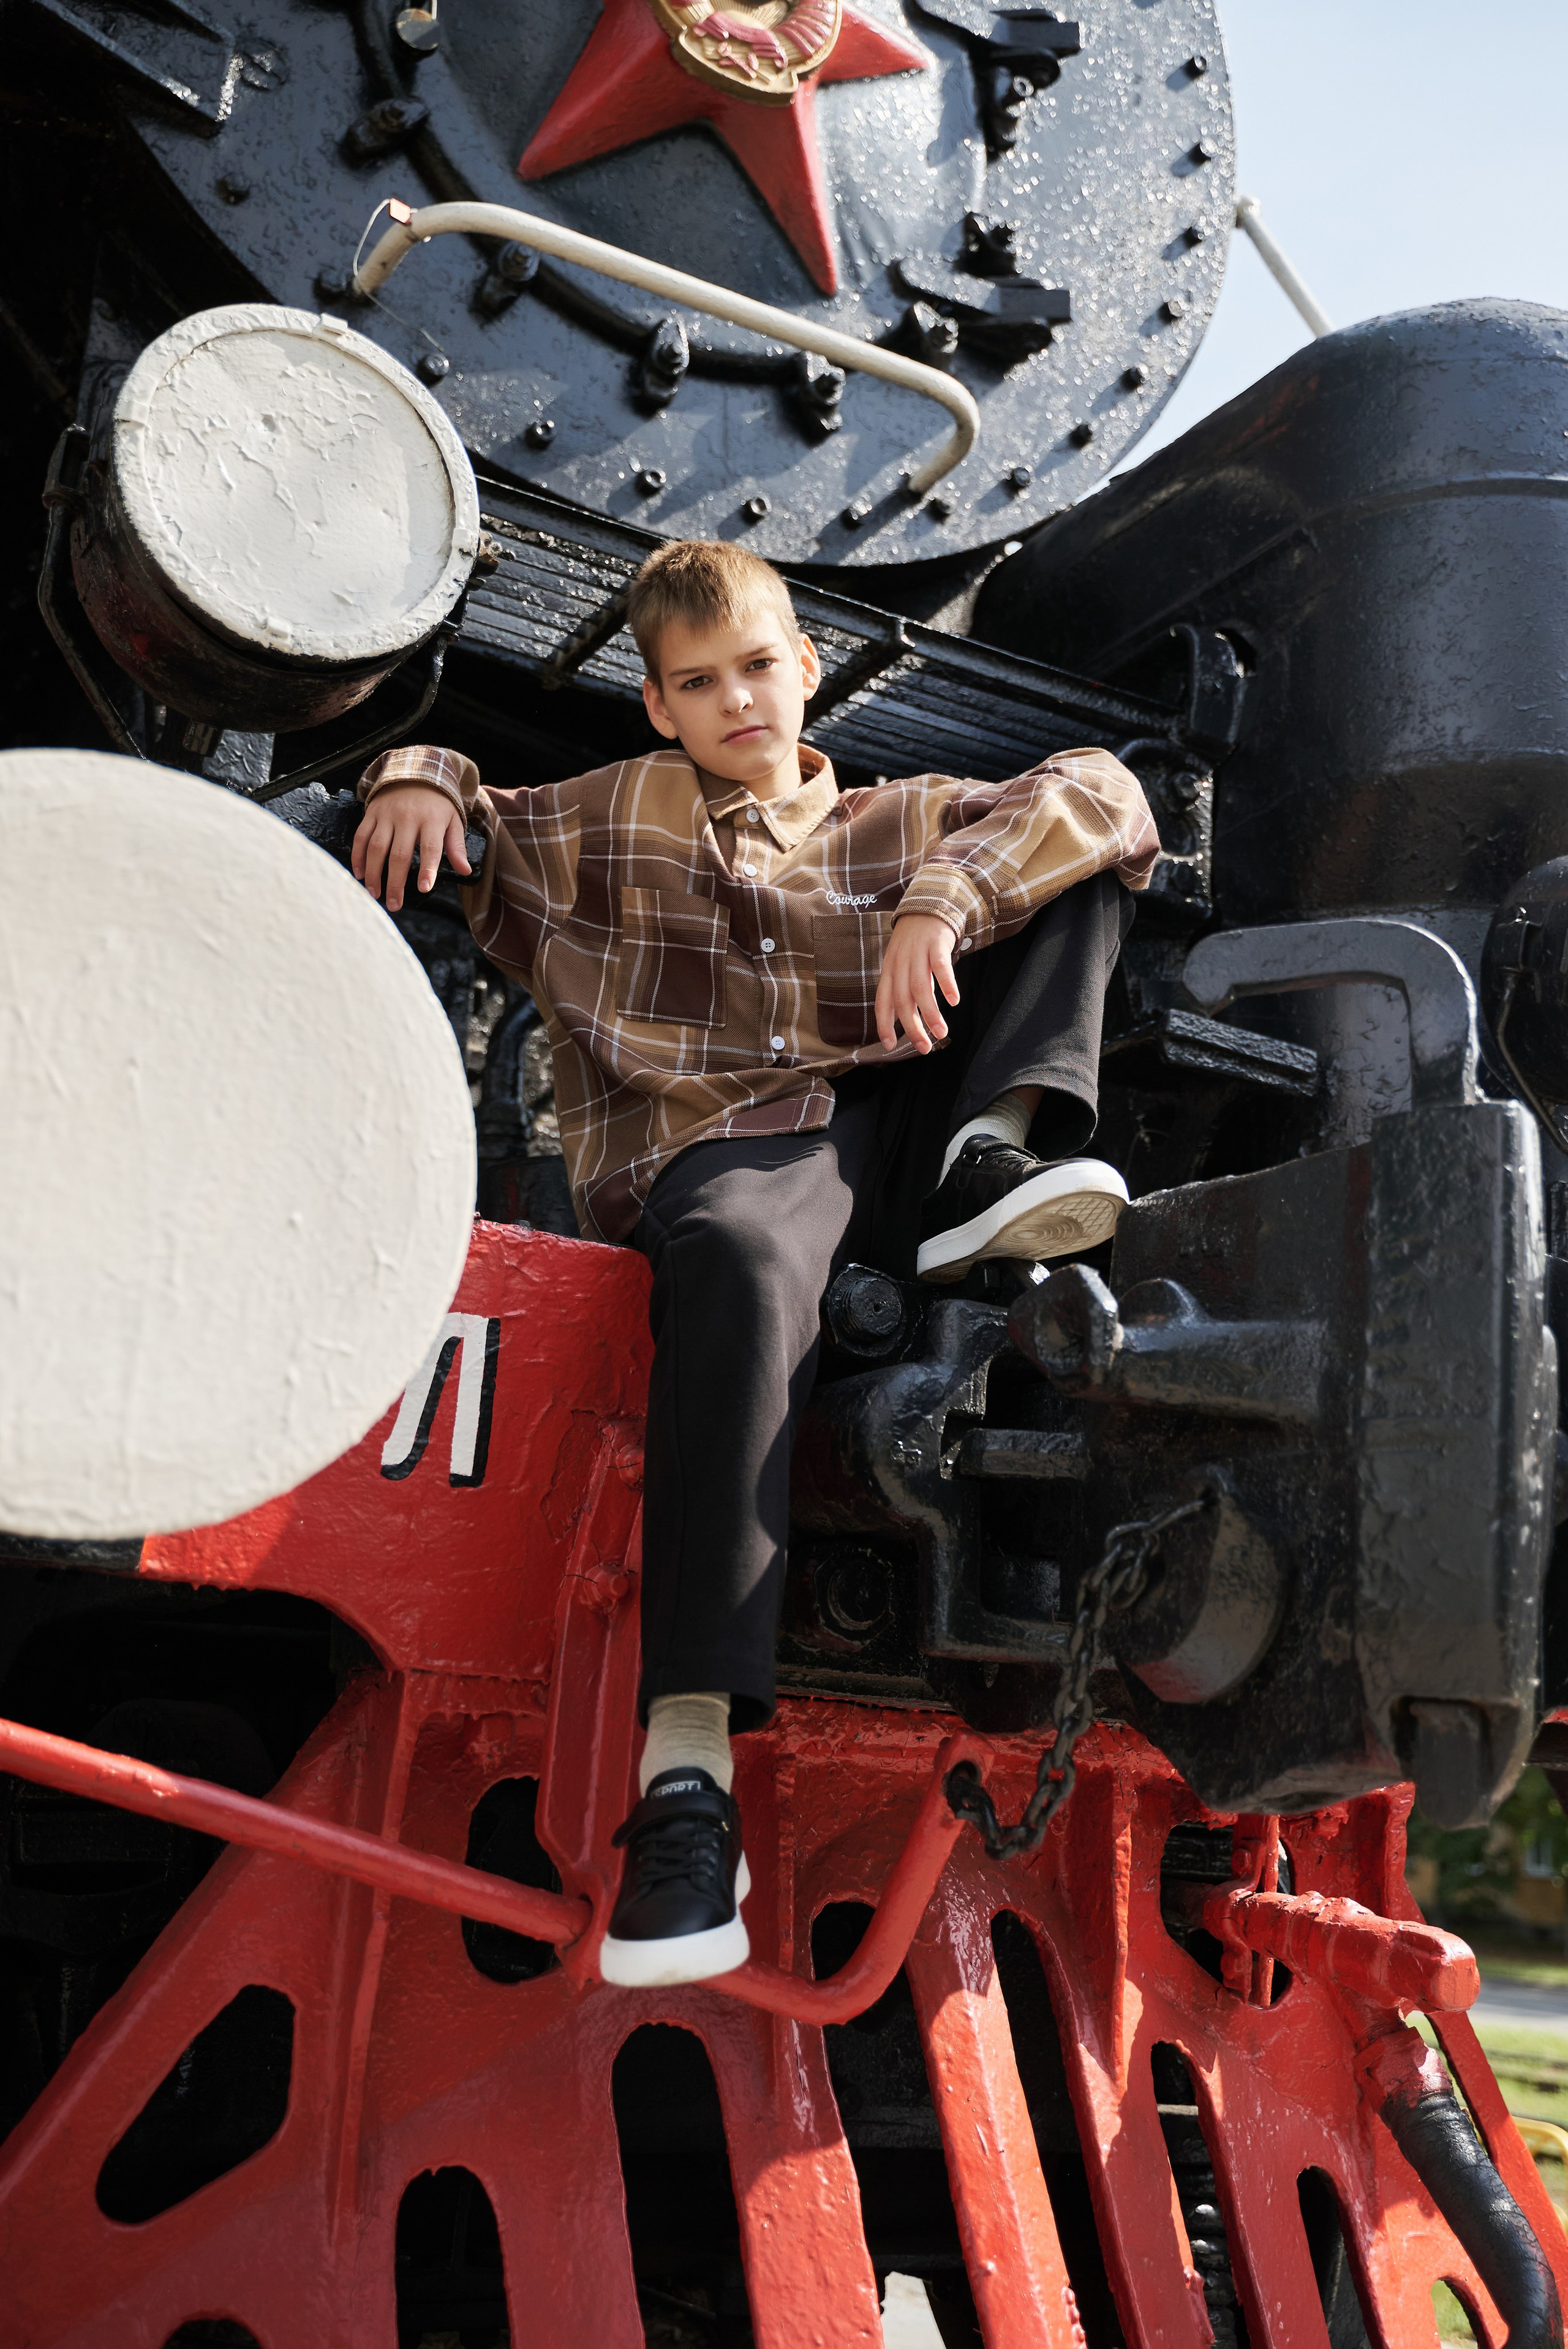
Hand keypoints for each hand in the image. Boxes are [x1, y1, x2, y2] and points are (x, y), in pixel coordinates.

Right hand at [351, 785, 471, 912]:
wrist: (416, 772)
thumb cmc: (437, 804)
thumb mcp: (453, 820)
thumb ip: (456, 846)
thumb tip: (465, 871)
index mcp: (431, 820)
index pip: (429, 848)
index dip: (426, 869)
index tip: (423, 889)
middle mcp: (407, 817)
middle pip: (399, 854)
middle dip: (395, 883)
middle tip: (395, 905)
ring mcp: (386, 815)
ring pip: (376, 847)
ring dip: (373, 873)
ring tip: (375, 894)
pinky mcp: (372, 813)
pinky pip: (361, 836)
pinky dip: (357, 856)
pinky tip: (360, 874)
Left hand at [875, 913, 960, 1052]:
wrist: (926, 907)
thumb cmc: (913, 944)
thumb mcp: (900, 965)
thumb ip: (901, 989)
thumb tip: (904, 1020)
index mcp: (889, 971)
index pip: (882, 1002)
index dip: (884, 1024)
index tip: (890, 1046)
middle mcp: (900, 964)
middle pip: (902, 1000)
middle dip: (912, 1028)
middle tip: (924, 1048)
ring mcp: (917, 953)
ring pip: (920, 987)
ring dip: (931, 1013)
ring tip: (941, 1033)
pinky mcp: (935, 943)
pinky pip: (940, 966)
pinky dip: (947, 984)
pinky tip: (954, 1000)